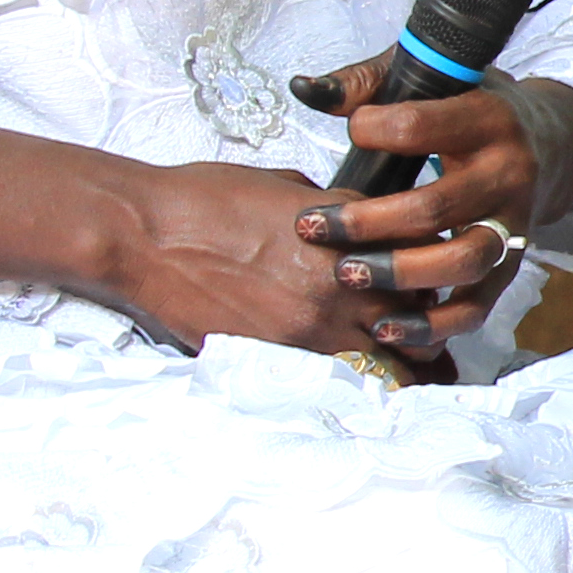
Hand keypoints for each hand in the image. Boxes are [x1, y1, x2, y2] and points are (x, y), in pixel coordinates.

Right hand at [99, 158, 483, 370]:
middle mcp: (344, 278)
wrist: (143, 234)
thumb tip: (353, 225)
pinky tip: (365, 387)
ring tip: (408, 371)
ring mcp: (314, 321)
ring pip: (392, 355)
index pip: (425, 257)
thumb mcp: (284, 186)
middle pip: (421, 311)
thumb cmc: (203, 200)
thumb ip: (331, 210)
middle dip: (425, 321)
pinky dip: (359, 383)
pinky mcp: (280, 354)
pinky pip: (343, 380)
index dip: (430, 271)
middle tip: (424, 332)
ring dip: (399, 360)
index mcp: (350, 230)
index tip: (426, 282)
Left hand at [284, 72, 548, 359]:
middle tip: (313, 227)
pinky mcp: (510, 267)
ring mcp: (513, 226)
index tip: (352, 135)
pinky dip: (432, 325)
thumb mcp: (431, 79)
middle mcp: (508, 175)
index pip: (421, 127)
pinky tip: (386, 326)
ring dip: (399, 274)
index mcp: (486, 120)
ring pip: (463, 261)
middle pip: (436, 206)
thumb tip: (306, 91)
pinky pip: (476, 307)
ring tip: (347, 273)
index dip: (373, 131)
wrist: (546, 142)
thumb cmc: (469, 107)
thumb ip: (366, 82)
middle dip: (367, 223)